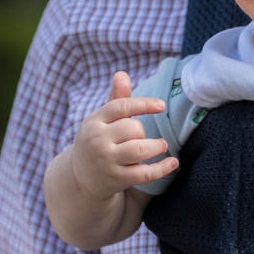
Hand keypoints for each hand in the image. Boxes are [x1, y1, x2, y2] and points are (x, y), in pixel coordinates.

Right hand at [71, 71, 178, 197]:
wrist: (80, 178)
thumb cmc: (98, 142)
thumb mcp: (102, 121)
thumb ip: (116, 99)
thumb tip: (122, 73)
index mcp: (94, 121)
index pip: (121, 107)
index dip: (143, 104)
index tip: (161, 106)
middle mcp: (97, 140)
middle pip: (133, 128)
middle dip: (143, 132)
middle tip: (144, 137)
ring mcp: (106, 161)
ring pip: (140, 150)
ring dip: (156, 147)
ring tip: (161, 146)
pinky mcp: (116, 180)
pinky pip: (144, 173)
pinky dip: (162, 168)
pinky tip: (173, 163)